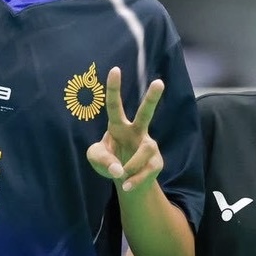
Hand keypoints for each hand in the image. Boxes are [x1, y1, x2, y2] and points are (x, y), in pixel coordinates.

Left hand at [86, 68, 163, 193]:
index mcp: (118, 126)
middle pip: (146, 113)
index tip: (115, 69)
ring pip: (142, 153)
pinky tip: (125, 186)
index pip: (114, 105)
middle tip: (159, 82)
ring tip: (119, 175)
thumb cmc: (109, 161)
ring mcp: (149, 146)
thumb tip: (118, 169)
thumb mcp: (96, 158)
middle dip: (152, 98)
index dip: (114, 88)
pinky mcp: (157, 162)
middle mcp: (136, 132)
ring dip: (128, 167)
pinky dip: (132, 181)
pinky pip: (145, 171)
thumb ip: (101, 159)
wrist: (126, 182)